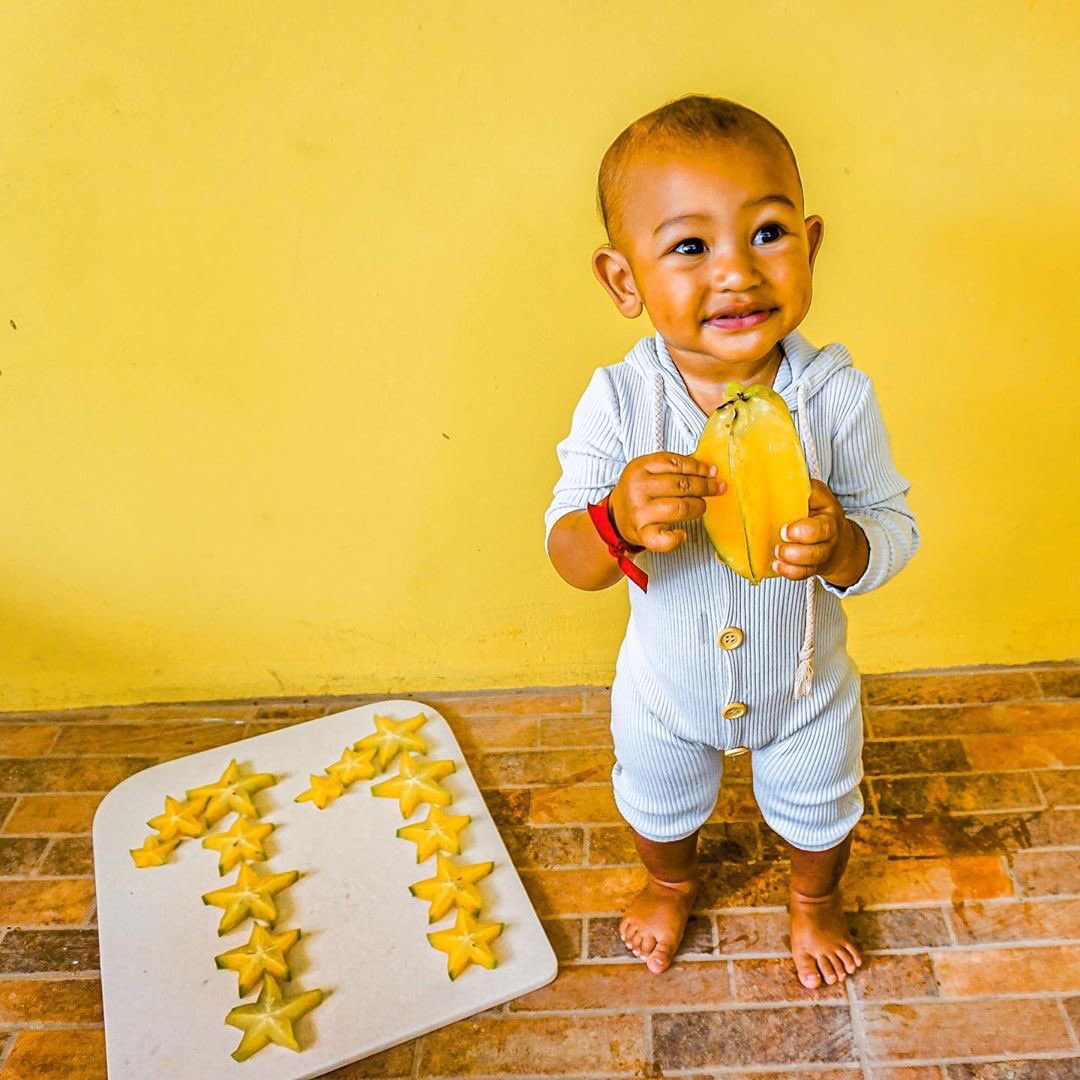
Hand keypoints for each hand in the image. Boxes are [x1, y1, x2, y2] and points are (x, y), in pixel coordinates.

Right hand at [609, 453, 724, 552]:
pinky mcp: (641, 533)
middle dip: (705, 486)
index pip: (676, 463)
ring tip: (701, 506)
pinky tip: (683, 533)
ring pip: (680, 508)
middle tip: (717, 488)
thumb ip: (672, 466)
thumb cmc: (637, 492)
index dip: (699, 467)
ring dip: (698, 507)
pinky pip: (664, 539)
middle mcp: (638, 488)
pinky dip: (677, 538)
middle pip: (682, 485)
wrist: (615, 517)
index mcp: (640, 467)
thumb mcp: (648, 470)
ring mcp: (640, 511)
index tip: (712, 471)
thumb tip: (707, 468)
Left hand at [773, 479, 868, 586]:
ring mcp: (822, 553)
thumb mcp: (816, 495)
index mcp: (828, 515)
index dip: (805, 530)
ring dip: (792, 560)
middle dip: (799, 548)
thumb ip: (799, 488)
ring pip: (812, 561)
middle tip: (781, 540)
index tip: (786, 529)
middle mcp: (829, 536)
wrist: (840, 543)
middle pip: (819, 546)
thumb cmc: (820, 513)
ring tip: (777, 553)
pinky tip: (777, 565)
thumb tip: (771, 474)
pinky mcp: (814, 567)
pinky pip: (804, 574)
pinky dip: (790, 572)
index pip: (822, 523)